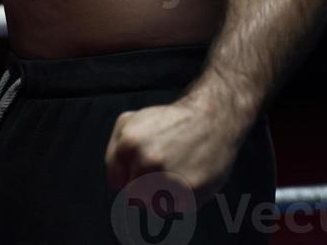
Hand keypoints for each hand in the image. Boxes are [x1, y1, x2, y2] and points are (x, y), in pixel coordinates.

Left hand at [104, 93, 238, 210]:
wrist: (212, 118)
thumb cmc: (170, 120)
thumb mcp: (131, 120)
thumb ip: (114, 151)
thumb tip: (115, 183)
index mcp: (129, 143)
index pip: (115, 180)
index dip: (127, 174)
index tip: (140, 165)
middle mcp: (147, 161)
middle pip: (133, 196)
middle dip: (144, 186)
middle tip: (161, 167)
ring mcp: (169, 178)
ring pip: (153, 206)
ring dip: (161, 195)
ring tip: (175, 171)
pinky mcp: (190, 192)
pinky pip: (175, 209)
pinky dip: (180, 198)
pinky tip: (188, 175)